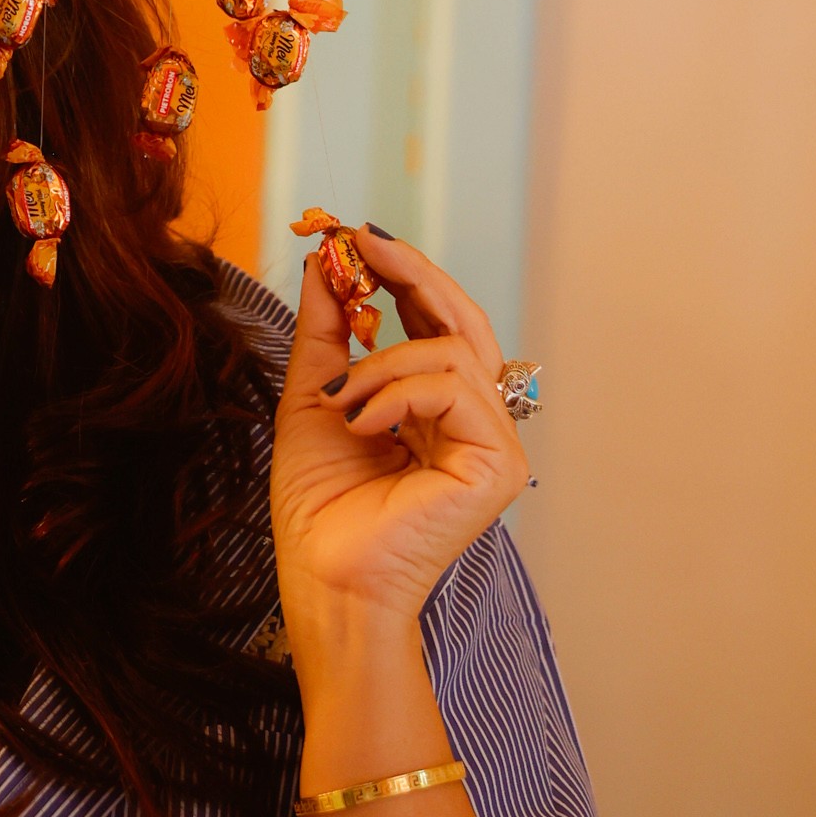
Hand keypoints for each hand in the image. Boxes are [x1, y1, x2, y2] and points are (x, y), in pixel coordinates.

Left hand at [269, 229, 528, 639]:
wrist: (326, 579)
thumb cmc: (321, 506)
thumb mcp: (316, 395)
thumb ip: (327, 330)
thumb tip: (327, 260)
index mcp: (436, 406)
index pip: (437, 322)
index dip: (406, 274)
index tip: (357, 237)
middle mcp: (475, 420)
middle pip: (464, 322)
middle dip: (413, 274)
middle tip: (362, 244)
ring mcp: (494, 443)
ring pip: (453, 351)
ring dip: (382, 362)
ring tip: (341, 400)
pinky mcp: (499, 464)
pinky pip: (455, 388)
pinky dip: (398, 394)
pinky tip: (362, 423)